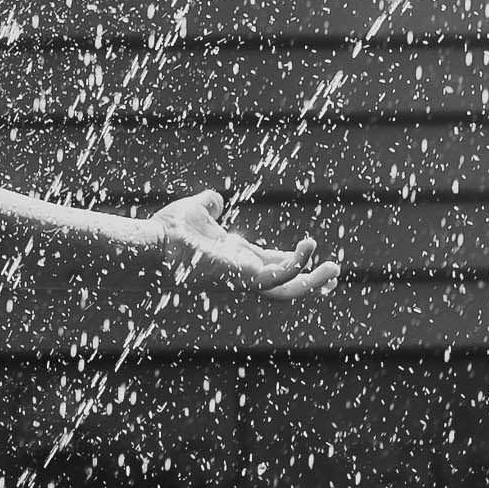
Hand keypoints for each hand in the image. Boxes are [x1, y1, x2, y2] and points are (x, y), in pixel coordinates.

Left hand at [151, 191, 339, 299]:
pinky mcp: (243, 277)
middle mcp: (242, 271)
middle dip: (311, 280)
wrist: (153, 242)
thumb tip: (214, 197)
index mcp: (236, 257)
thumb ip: (209, 205)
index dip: (293, 261)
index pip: (271, 263)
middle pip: (285, 282)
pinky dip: (298, 265)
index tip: (311, 252)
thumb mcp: (196, 211)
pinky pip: (279, 277)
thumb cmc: (167, 231)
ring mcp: (244, 277)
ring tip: (334, 270)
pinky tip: (309, 247)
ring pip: (288, 290)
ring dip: (313, 282)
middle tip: (334, 273)